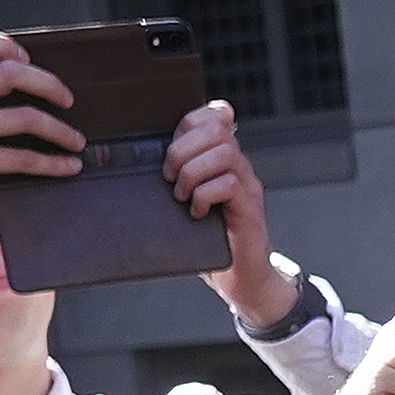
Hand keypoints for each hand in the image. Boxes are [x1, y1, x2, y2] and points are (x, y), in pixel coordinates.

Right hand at [0, 30, 81, 191]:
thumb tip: (7, 68)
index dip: (3, 46)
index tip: (24, 56)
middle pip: (10, 75)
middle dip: (46, 83)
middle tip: (66, 98)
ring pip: (26, 116)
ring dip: (59, 129)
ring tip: (77, 140)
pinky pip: (26, 158)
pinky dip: (55, 163)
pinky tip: (69, 165)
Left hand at [167, 101, 287, 327]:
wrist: (240, 278)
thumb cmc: (208, 240)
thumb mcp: (186, 198)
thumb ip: (176, 172)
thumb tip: (143, 153)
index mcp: (222, 160)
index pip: (212, 116)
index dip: (190, 121)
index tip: (172, 145)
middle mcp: (240, 168)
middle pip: (216, 129)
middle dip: (182, 149)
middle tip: (169, 177)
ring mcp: (248, 187)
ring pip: (224, 153)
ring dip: (192, 172)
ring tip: (182, 195)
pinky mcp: (251, 209)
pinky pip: (229, 185)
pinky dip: (204, 195)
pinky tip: (196, 212)